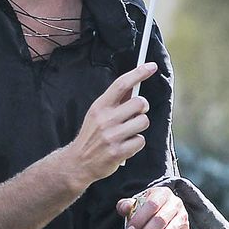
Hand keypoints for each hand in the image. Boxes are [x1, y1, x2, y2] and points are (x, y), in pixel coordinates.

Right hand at [67, 62, 156, 183]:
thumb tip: (134, 86)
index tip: (151, 66)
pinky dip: (136, 144)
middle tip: (136, 115)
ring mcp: (112, 136)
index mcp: (99, 107)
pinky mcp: (118, 152)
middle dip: (143, 108)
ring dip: (139, 127)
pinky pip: (140, 141)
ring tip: (128, 133)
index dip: (138, 73)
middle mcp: (105, 120)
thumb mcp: (97, 115)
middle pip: (139, 103)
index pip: (121, 84)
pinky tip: (125, 146)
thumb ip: (115, 102)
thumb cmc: (91, 136)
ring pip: (143, 122)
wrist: (77, 163)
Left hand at [116, 186, 188, 228]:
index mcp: (162, 193)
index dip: (140, 219)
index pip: (152, 205)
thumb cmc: (147, 207)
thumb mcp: (136, 203)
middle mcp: (175, 203)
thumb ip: (126, 205)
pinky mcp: (184, 228)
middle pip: (160, 221)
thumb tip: (125, 208)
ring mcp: (182, 216)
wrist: (165, 209)